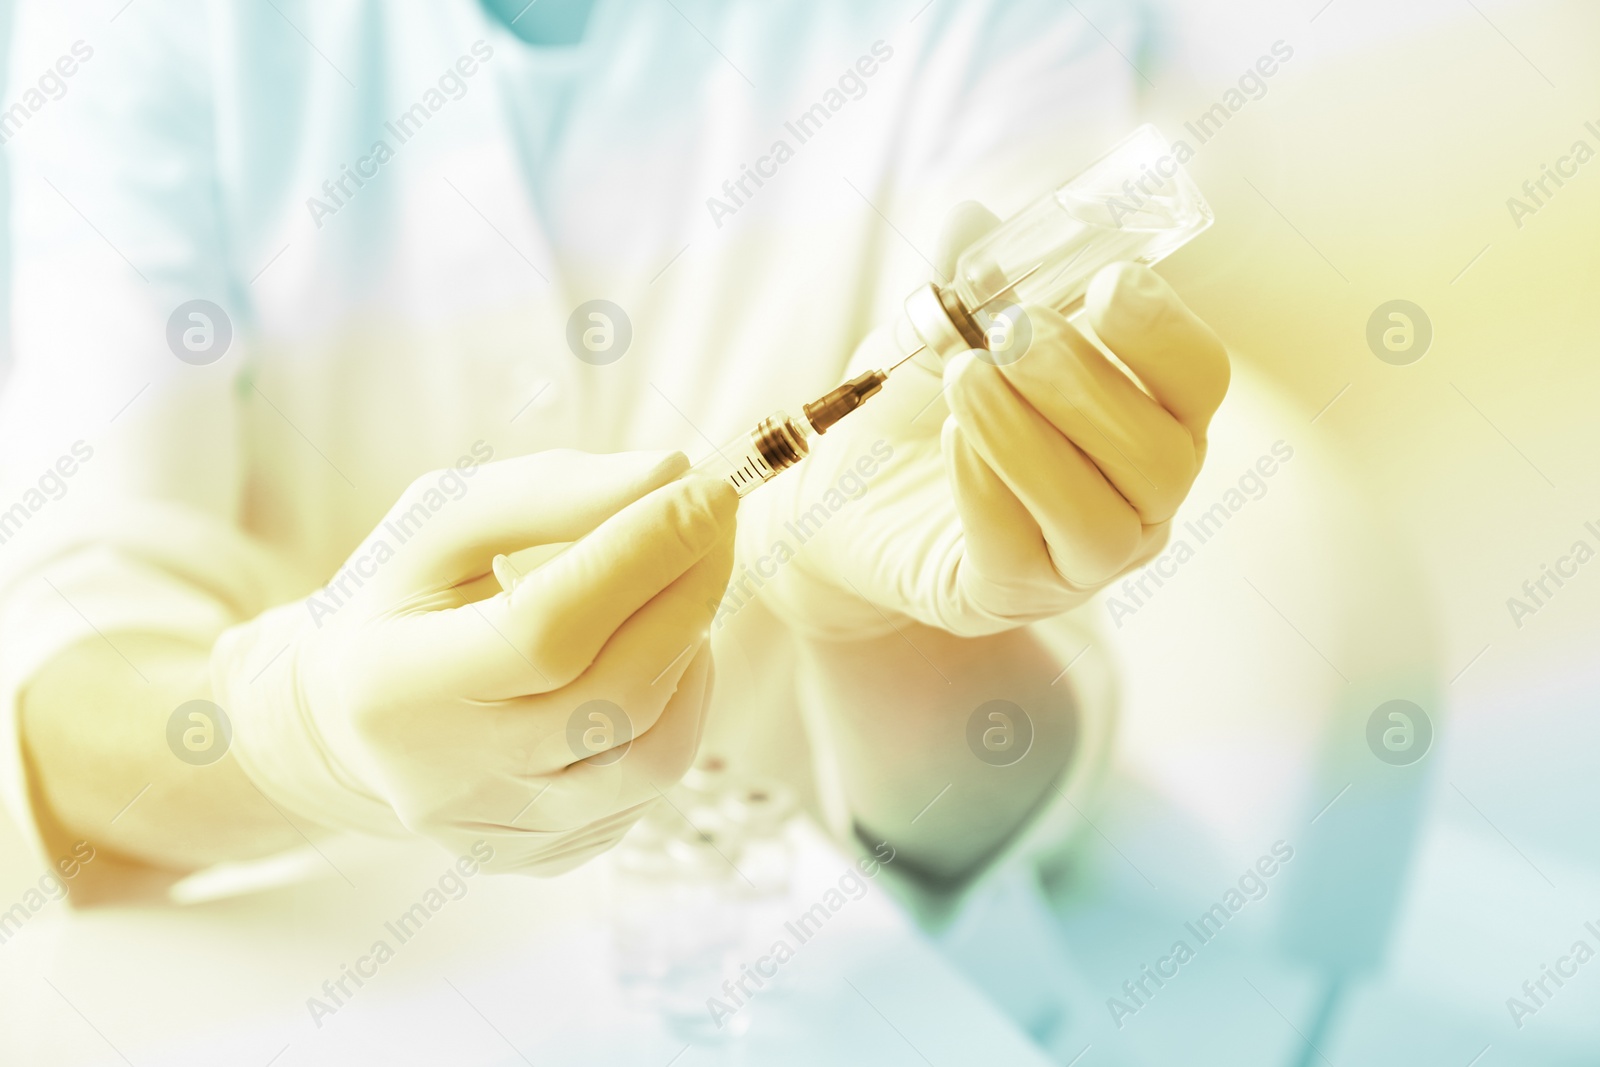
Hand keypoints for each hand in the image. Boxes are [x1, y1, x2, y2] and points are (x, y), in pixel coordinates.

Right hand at [212, 450, 736, 872]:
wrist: (350, 718)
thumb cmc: (402, 601)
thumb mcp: (437, 523)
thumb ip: (545, 494)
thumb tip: (671, 475)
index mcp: (395, 688)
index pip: (545, 631)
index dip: (641, 558)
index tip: (709, 490)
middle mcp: (450, 781)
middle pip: (614, 696)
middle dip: (689, 592)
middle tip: (717, 518)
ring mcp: (506, 831)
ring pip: (654, 751)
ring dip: (694, 648)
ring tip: (683, 582)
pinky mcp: (550, 853)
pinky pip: (653, 780)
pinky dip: (680, 701)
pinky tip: (660, 650)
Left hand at [746, 202, 1228, 637]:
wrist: (837, 497)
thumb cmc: (912, 409)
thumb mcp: (937, 333)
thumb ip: (967, 282)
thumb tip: (973, 218)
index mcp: (1144, 416)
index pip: (1198, 382)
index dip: (1167, 334)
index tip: (1112, 284)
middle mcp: (1135, 498)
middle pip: (1163, 457)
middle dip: (1087, 386)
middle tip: (1012, 334)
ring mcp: (1081, 561)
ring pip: (1101, 519)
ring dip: (1031, 438)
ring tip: (964, 379)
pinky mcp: (1010, 597)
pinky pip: (1021, 554)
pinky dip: (987, 489)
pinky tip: (949, 440)